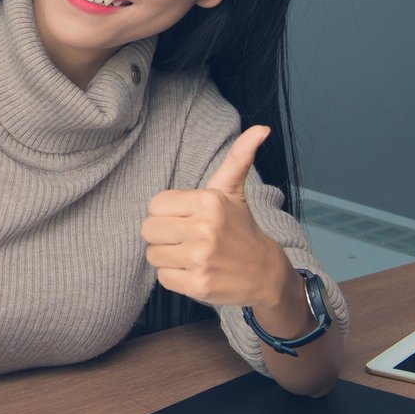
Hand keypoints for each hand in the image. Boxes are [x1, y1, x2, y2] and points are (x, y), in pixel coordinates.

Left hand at [141, 126, 293, 307]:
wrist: (266, 273)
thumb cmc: (241, 228)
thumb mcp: (234, 191)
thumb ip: (239, 157)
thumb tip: (261, 128)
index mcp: (208, 202)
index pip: (154, 205)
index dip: (166, 213)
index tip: (186, 218)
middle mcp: (204, 230)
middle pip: (148, 230)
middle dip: (163, 235)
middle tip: (186, 237)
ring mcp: (201, 259)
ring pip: (153, 255)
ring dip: (168, 257)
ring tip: (191, 254)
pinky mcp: (199, 285)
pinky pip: (163, 278)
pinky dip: (174, 277)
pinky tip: (194, 271)